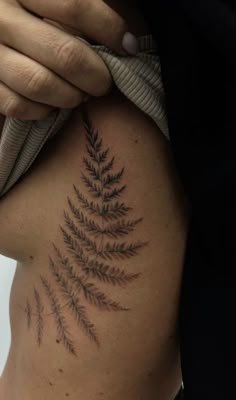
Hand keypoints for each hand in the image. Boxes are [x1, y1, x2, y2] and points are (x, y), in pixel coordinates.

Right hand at [0, 0, 137, 119]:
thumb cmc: (26, 14)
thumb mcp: (45, 0)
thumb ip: (75, 10)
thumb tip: (123, 38)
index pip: (75, 7)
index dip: (109, 29)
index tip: (128, 46)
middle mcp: (0, 18)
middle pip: (65, 54)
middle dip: (96, 76)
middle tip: (104, 82)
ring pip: (41, 84)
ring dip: (71, 96)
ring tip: (81, 94)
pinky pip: (19, 105)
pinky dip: (43, 110)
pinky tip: (52, 103)